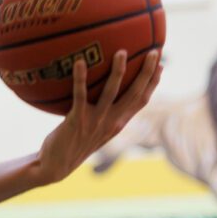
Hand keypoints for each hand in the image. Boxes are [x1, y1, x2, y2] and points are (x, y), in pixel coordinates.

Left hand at [37, 50, 161, 184]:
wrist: (56, 166)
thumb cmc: (73, 142)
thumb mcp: (94, 128)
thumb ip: (103, 113)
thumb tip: (103, 91)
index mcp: (118, 123)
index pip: (141, 101)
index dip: (152, 84)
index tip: (160, 65)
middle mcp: (111, 122)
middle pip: (134, 94)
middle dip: (145, 73)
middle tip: (152, 51)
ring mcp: (95, 121)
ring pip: (111, 92)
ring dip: (118, 71)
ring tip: (122, 52)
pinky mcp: (76, 120)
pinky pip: (79, 95)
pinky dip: (80, 78)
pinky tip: (79, 62)